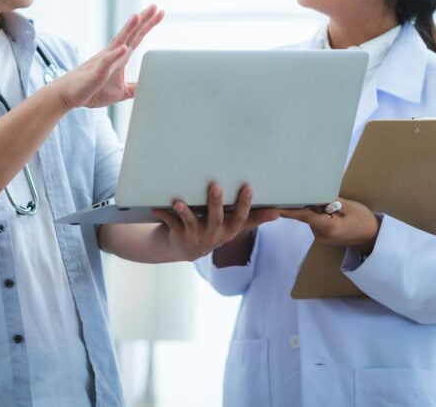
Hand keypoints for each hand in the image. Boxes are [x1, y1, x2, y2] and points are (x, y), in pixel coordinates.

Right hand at [53, 5, 163, 109]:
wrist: (69, 95)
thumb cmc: (93, 90)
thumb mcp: (121, 91)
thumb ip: (135, 88)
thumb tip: (150, 88)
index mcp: (120, 57)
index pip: (136, 37)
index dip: (148, 25)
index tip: (160, 12)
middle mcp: (113, 54)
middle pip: (131, 34)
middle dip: (143, 20)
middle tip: (155, 6)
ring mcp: (104, 61)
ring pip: (118, 42)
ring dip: (128, 29)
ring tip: (138, 16)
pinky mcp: (97, 72)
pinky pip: (107, 62)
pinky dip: (115, 55)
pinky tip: (124, 49)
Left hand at [152, 183, 279, 261]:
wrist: (188, 249)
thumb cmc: (216, 230)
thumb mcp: (235, 226)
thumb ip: (254, 218)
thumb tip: (278, 212)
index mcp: (229, 230)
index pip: (240, 217)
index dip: (244, 204)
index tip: (247, 187)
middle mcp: (213, 234)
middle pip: (215, 218)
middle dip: (215, 203)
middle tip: (215, 186)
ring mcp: (195, 235)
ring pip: (190, 222)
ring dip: (185, 212)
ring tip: (179, 202)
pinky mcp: (178, 234)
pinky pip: (171, 224)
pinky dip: (164, 215)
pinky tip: (157, 207)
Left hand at [280, 197, 379, 251]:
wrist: (371, 236)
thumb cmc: (363, 220)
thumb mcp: (349, 206)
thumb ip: (329, 201)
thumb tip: (313, 195)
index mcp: (327, 227)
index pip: (304, 216)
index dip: (289, 210)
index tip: (274, 206)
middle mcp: (320, 234)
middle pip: (305, 215)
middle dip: (302, 203)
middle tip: (296, 189)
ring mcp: (320, 237)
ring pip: (310, 218)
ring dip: (311, 208)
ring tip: (320, 198)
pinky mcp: (322, 235)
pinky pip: (314, 221)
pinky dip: (316, 213)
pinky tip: (325, 207)